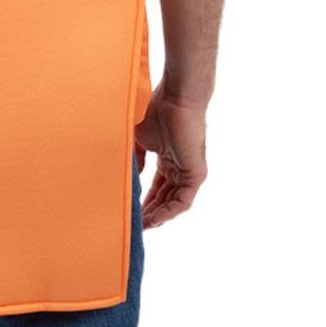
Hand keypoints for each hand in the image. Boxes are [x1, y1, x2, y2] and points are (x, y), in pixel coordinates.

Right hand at [134, 93, 207, 227]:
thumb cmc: (158, 112)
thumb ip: (137, 160)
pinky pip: (182, 201)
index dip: (143, 203)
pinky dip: (167, 212)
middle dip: (149, 214)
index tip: (129, 213)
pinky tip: (153, 220)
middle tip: (132, 225)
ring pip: (173, 204)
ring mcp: (190, 173)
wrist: (176, 99)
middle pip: (165, 200)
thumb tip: (132, 177)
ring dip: (157, 217)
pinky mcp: (196, 174)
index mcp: (169, 161)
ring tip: (140, 226)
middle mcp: (181, 169)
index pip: (157, 189)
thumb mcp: (140, 141)